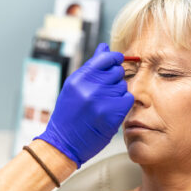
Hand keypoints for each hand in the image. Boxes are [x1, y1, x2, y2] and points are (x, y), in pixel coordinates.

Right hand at [34, 43, 133, 167]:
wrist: (63, 144)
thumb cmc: (69, 114)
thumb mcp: (74, 87)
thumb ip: (92, 67)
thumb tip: (105, 46)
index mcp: (79, 79)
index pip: (105, 58)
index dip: (114, 57)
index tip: (118, 59)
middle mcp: (90, 88)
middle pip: (117, 72)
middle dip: (114, 79)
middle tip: (104, 91)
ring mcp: (102, 101)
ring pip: (123, 86)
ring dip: (117, 93)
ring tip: (103, 104)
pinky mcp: (113, 114)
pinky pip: (128, 99)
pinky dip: (123, 103)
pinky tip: (111, 110)